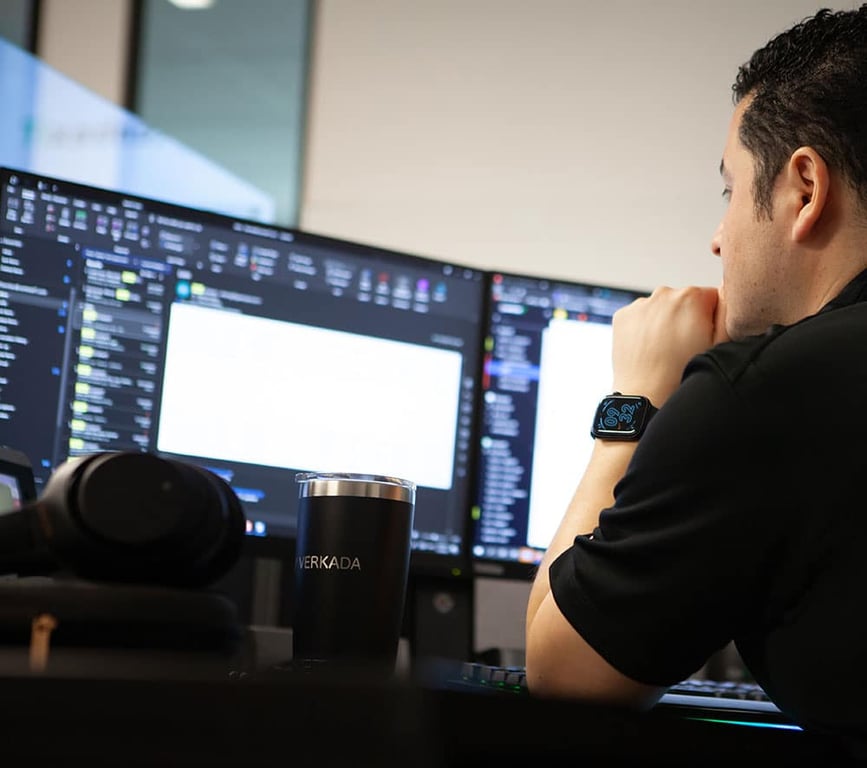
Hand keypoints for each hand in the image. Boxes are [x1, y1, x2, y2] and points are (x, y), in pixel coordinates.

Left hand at [610, 285, 725, 406]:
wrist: (646, 396)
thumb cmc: (684, 376)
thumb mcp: (722, 343)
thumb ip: (728, 309)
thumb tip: (727, 288)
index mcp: (691, 296)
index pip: (711, 297)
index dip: (711, 319)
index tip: (704, 338)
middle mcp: (663, 293)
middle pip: (684, 301)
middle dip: (687, 319)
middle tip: (685, 348)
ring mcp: (639, 304)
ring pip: (660, 308)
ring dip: (665, 323)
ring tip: (665, 352)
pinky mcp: (622, 316)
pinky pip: (640, 316)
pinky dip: (644, 328)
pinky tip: (649, 349)